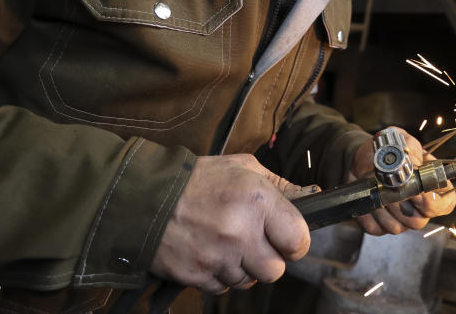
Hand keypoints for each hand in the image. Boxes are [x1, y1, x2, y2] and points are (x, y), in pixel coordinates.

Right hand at [151, 154, 312, 293]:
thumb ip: (280, 185)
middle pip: (276, 270)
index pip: (298, 241)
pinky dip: (219, 275)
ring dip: (242, 267)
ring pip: (249, 282)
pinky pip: (223, 288)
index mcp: (256, 201)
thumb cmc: (198, 179)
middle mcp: (240, 232)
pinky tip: (210, 252)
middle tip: (253, 241)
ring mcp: (217, 257)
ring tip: (226, 243)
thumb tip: (311, 197)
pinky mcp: (197, 276)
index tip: (285, 237)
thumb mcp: (242, 167)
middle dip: (268, 258)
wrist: (144, 198)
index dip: (294, 241)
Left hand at [349, 127, 455, 234]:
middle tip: (390, 187)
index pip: (446, 204)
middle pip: (420, 221)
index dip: (433, 201)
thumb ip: (410, 147)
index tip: (417, 190)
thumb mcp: (400, 140)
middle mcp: (420, 208)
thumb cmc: (386, 151)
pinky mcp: (382, 226)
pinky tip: (369, 196)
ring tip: (377, 187)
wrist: (362, 159)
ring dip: (384, 206)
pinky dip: (370, 213)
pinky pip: (378, 228)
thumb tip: (413, 163)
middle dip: (402, 204)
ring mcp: (401, 220)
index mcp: (432, 187)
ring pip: (399, 227)